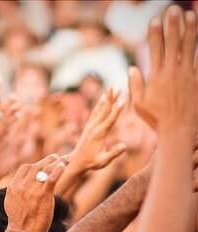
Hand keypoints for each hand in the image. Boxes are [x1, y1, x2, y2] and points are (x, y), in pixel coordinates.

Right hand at [4, 154, 66, 231]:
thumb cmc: (18, 221)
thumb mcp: (11, 202)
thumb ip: (16, 192)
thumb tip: (18, 188)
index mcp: (13, 186)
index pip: (25, 168)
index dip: (35, 165)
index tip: (43, 165)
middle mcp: (22, 185)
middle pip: (36, 166)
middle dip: (47, 161)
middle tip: (56, 157)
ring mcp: (32, 189)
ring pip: (44, 169)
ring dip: (54, 162)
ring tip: (63, 159)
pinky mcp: (43, 194)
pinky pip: (52, 177)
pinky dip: (58, 170)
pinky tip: (63, 166)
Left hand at [67, 88, 125, 172]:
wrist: (75, 162)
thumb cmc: (91, 163)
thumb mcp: (103, 161)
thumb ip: (113, 153)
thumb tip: (124, 146)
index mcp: (99, 134)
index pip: (110, 119)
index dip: (117, 109)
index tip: (123, 99)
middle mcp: (94, 128)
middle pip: (104, 110)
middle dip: (111, 98)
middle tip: (116, 87)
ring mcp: (90, 126)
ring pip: (99, 109)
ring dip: (106, 98)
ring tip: (111, 88)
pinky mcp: (88, 127)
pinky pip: (94, 113)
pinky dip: (99, 104)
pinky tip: (102, 99)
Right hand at [129, 6, 197, 132]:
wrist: (178, 130)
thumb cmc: (157, 119)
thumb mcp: (139, 104)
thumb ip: (135, 85)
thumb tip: (132, 68)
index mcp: (156, 76)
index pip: (155, 49)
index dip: (155, 33)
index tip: (154, 20)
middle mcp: (172, 72)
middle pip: (172, 43)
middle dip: (172, 25)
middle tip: (171, 9)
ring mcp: (187, 74)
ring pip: (188, 47)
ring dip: (189, 29)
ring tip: (188, 15)